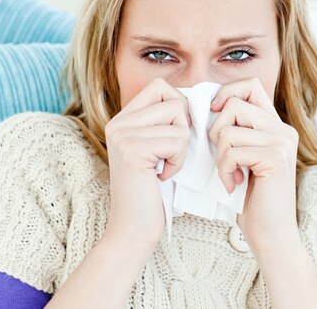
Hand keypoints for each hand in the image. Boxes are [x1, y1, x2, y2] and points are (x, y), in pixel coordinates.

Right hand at [103, 77, 190, 247]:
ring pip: (178, 117)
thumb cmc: (154, 191)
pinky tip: (163, 176)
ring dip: (182, 146)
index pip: (161, 87)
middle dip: (183, 125)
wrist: (134, 229)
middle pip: (172, 97)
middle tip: (172, 151)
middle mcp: (118, 122)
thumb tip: (198, 97)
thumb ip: (167, 122)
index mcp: (123, 119)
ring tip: (166, 166)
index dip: (180, 106)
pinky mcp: (132, 150)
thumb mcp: (159, 148)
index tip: (177, 135)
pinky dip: (178, 161)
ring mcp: (122, 134)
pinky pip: (177, 140)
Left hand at [207, 77, 300, 252]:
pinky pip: (232, 151)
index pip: (249, 86)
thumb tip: (205, 106)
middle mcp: (283, 128)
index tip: (212, 114)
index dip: (226, 93)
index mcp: (275, 125)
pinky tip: (233, 185)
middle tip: (221, 156)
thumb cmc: (249, 198)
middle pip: (235, 102)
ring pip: (229, 129)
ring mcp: (282, 141)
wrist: (271, 234)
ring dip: (220, 156)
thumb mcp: (240, 157)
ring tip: (229, 174)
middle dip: (216, 129)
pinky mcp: (275, 157)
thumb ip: (233, 131)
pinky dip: (224, 170)